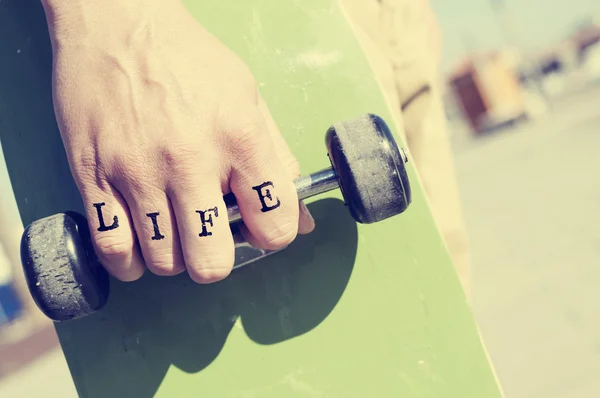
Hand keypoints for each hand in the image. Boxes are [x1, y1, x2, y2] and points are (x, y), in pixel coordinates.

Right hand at [42, 0, 314, 283]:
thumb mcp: (248, 96)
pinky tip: (139, 245)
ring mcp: (138, 171)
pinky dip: (129, 262)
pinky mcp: (93, 175)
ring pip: (164, 261)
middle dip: (217, 260)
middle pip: (212, 261)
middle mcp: (190, 160)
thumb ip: (277, 160)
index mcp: (239, 137)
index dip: (273, 236)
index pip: (273, 223)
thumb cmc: (188, 59)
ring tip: (174, 232)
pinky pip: (113, 249)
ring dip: (174, 258)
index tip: (260, 229)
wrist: (117, 21)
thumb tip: (301, 219)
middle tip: (211, 240)